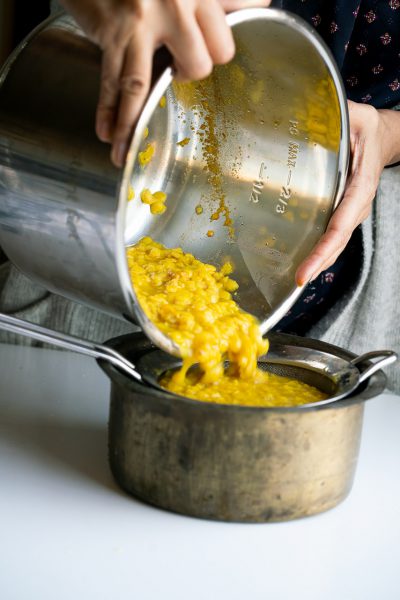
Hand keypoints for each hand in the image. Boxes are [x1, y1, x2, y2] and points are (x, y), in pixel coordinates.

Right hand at [59, 0, 270, 166]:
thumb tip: (261, 8)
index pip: (230, 36)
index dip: (220, 50)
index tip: (209, 49)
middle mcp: (176, 4)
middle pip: (202, 65)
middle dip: (191, 74)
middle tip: (176, 67)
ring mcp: (142, 21)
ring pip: (147, 84)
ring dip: (135, 122)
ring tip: (127, 148)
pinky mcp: (112, 32)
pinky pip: (114, 81)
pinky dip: (109, 112)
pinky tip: (108, 135)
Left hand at [295, 100, 399, 285]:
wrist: (382, 137)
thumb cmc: (365, 127)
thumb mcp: (354, 117)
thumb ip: (338, 121)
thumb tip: (311, 123)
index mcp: (360, 186)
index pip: (340, 224)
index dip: (323, 249)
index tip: (306, 270)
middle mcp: (357, 204)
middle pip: (338, 241)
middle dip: (318, 263)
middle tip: (297, 281)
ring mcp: (352, 210)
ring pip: (336, 242)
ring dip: (319, 261)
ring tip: (298, 278)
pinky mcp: (344, 210)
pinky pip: (333, 234)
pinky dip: (320, 250)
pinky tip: (304, 260)